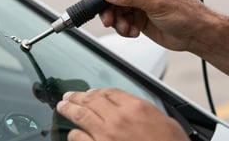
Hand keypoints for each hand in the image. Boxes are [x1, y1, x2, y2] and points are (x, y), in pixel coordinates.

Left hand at [56, 89, 189, 140]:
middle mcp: (118, 118)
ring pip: (80, 115)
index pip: (110, 92)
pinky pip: (79, 138)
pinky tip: (72, 133)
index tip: (90, 93)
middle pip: (91, 100)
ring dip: (68, 109)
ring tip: (62, 107)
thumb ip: (146, 111)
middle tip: (68, 96)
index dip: (97, 91)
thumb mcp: (167, 123)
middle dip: (77, 97)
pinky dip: (73, 134)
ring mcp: (106, 134)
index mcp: (136, 108)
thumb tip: (134, 108)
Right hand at [89, 0, 213, 51]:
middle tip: (108, 18)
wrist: (195, 35)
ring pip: (115, 8)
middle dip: (108, 7)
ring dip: (116, 20)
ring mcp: (138, 2)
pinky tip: (133, 32)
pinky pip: (121, 20)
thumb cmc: (186, 13)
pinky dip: (123, 28)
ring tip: (124, 28)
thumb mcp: (157, 2)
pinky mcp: (137, 16)